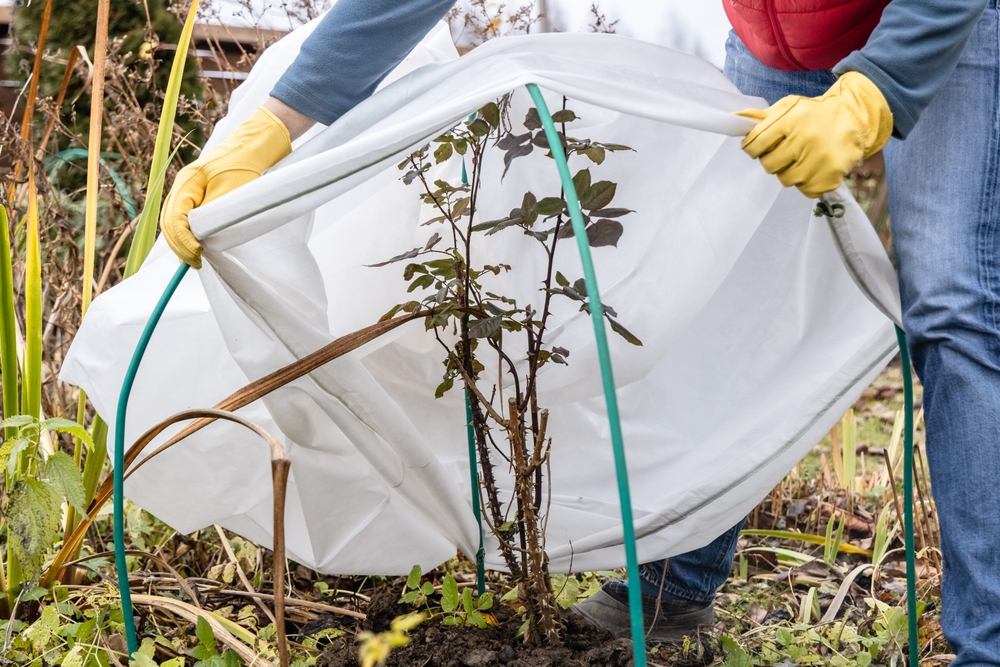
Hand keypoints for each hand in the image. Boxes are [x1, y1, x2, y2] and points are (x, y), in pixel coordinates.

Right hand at [161, 106, 292, 268]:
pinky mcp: (200, 193)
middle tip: (195, 263)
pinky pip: (186, 216)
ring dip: (182, 241)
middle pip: (170, 221)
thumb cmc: (247, 164)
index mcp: (187, 182)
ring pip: (176, 220)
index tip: (197, 255)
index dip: (184, 241)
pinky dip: (188, 233)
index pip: (175, 218)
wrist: (257, 144)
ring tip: (193, 259)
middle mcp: (184, 185)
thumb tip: (200, 237)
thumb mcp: (232, 190)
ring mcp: (190, 188)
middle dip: (180, 245)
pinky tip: (196, 246)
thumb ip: (213, 212)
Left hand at [737, 71, 892, 198]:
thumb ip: (762, 117)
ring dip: (789, 171)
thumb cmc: (814, 115)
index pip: (756, 143)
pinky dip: (806, 182)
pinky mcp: (830, 176)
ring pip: (785, 179)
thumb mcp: (789, 107)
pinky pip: (805, 190)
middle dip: (772, 159)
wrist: (853, 119)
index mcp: (791, 119)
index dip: (752, 147)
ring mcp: (818, 159)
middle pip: (768, 165)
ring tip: (801, 158)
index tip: (758, 146)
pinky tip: (813, 167)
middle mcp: (805, 139)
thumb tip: (736, 118)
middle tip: (784, 151)